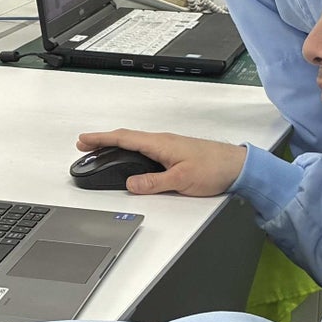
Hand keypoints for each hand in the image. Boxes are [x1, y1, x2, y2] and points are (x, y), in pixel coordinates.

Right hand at [75, 128, 247, 196]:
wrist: (238, 167)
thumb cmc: (215, 168)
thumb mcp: (181, 180)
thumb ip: (154, 182)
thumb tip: (131, 184)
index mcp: (160, 143)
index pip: (124, 138)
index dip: (101, 139)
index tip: (84, 140)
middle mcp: (162, 141)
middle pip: (126, 138)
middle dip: (103, 141)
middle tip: (84, 146)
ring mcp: (168, 146)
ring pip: (135, 144)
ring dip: (116, 146)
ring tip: (101, 152)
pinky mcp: (174, 153)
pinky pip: (145, 149)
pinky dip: (130, 151)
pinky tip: (129, 158)